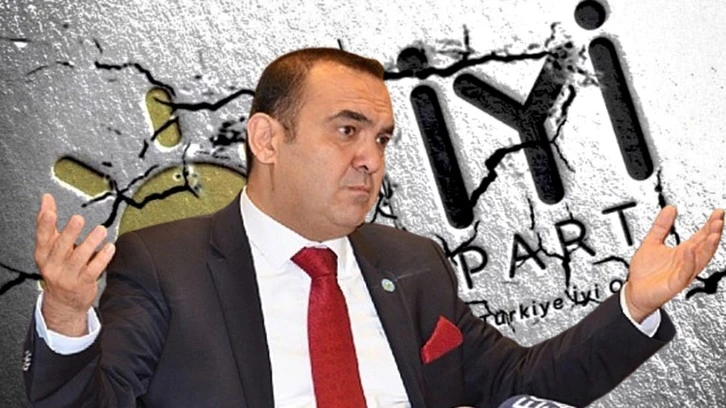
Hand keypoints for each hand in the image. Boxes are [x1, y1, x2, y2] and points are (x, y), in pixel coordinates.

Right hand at [34, 193, 115, 335]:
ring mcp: (68, 276)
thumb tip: (46, 198)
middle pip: (60, 247)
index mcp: (43, 254)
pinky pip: (94, 269)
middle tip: (78, 219)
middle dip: (69, 233)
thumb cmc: (58, 268)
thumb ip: (49, 223)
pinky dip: (103, 258)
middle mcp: (53, 265)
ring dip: (91, 242)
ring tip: (101, 230)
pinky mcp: (83, 284)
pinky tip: (110, 247)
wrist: (63, 302)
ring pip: (79, 258)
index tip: (49, 211)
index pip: (42, 237)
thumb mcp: (49, 248)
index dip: (44, 224)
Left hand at [626, 206, 724, 321]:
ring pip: (700, 259)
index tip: (718, 212)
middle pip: (704, 246)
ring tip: (714, 233)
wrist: (634, 292)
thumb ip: (661, 226)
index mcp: (682, 252)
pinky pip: (685, 272)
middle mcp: (686, 262)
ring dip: (708, 246)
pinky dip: (689, 261)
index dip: (710, 224)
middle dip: (713, 233)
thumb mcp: (652, 242)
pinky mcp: (675, 283)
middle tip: (719, 220)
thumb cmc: (645, 272)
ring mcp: (682, 273)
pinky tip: (690, 250)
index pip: (701, 236)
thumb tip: (670, 208)